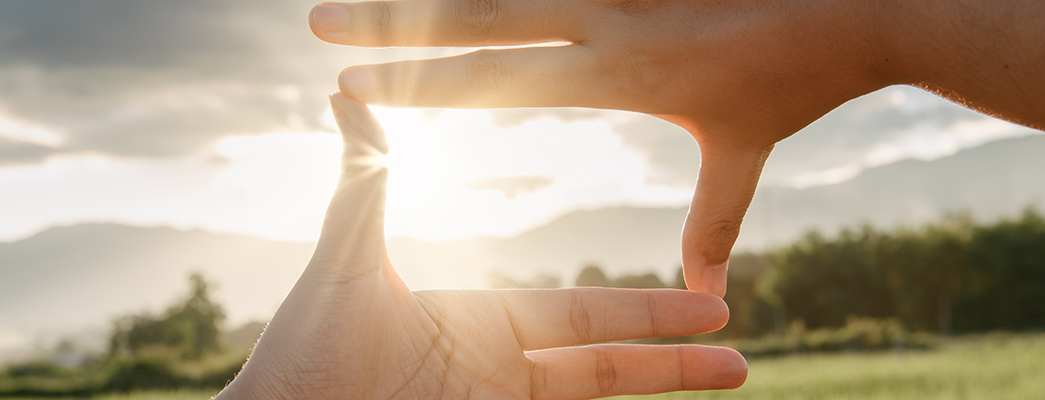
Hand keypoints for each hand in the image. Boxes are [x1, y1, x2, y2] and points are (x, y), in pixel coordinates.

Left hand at [215, 94, 747, 399]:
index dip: (647, 309)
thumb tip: (348, 97)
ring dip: (660, 397)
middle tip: (739, 354)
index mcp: (480, 321)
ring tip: (732, 390)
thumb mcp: (349, 260)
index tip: (707, 299)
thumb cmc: (305, 348)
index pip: (583, 313)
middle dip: (675, 360)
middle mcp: (498, 369)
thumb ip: (368, 181)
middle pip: (607, 363)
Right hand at [306, 0, 887, 295]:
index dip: (420, 87)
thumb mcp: (746, 146)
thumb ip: (716, 215)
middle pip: (481, 16)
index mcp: (618, 69)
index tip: (350, 86)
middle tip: (320, 17)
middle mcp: (609, 16)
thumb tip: (709, 288)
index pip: (496, 82)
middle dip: (393, 19)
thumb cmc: (799, 74)